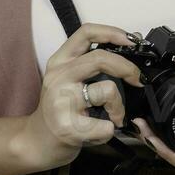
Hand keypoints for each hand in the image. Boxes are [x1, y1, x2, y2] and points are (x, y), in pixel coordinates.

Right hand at [20, 23, 143, 169]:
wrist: (36, 142)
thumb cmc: (58, 111)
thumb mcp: (67, 80)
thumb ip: (91, 63)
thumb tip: (128, 46)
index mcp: (59, 62)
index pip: (86, 32)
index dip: (113, 32)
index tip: (131, 40)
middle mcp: (58, 77)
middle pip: (102, 58)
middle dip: (128, 68)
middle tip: (138, 80)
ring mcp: (61, 102)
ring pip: (109, 90)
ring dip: (119, 107)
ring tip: (113, 117)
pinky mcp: (67, 127)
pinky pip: (106, 125)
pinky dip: (110, 130)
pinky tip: (100, 132)